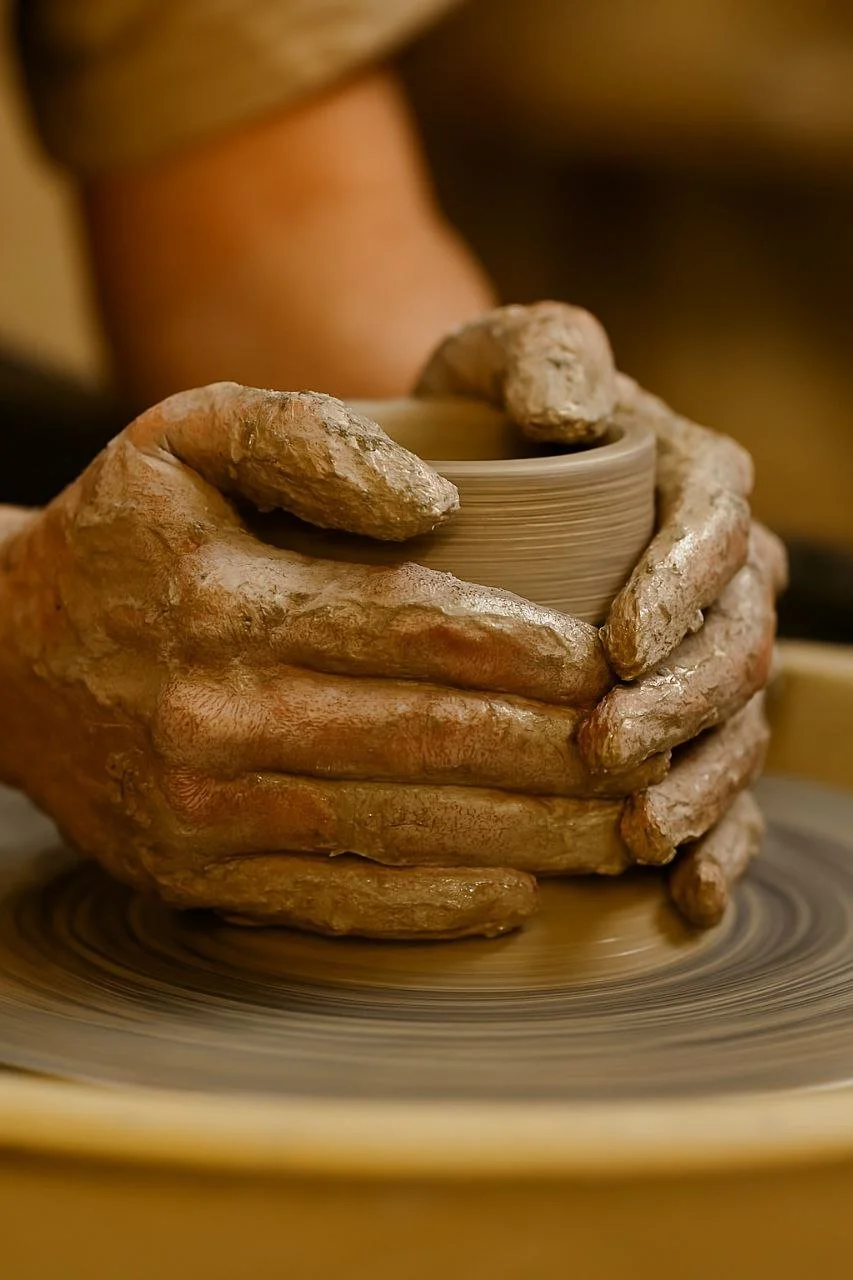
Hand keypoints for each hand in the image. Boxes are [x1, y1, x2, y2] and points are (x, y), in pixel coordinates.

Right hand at [0, 382, 667, 940]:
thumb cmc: (119, 536)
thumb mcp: (186, 435)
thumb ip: (312, 440)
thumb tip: (441, 503)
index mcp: (231, 599)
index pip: (420, 625)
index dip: (533, 647)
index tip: (612, 659)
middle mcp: (220, 712)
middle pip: (433, 738)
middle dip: (559, 751)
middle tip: (647, 753)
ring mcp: (207, 809)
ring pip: (401, 829)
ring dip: (525, 837)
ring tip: (617, 833)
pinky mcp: (195, 874)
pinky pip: (334, 900)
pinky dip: (432, 906)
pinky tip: (512, 893)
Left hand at [416, 302, 787, 925]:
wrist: (465, 478)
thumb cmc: (479, 415)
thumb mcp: (497, 357)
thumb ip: (542, 356)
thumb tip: (569, 412)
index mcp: (692, 481)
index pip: (714, 530)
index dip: (679, 590)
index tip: (617, 644)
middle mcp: (715, 574)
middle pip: (732, 645)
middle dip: (678, 705)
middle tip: (604, 749)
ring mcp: (701, 654)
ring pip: (735, 728)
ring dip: (699, 786)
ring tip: (638, 833)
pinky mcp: (683, 720)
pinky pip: (726, 788)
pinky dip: (716, 843)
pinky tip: (689, 894)